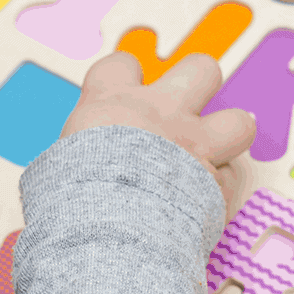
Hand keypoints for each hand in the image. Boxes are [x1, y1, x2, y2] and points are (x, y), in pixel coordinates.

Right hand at [61, 52, 254, 204]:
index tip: (124, 93)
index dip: (125, 76)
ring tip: (211, 154)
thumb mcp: (55, 168)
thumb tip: (66, 172)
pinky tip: (203, 203)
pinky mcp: (216, 182)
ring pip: (239, 121)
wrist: (110, 229)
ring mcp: (195, 145)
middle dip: (199, 84)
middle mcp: (161, 113)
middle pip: (201, 69)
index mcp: (112, 102)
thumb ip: (75, 157)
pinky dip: (219, 190)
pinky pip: (229, 179)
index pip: (122, 64)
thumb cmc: (72, 199)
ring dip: (228, 136)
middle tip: (185, 109)